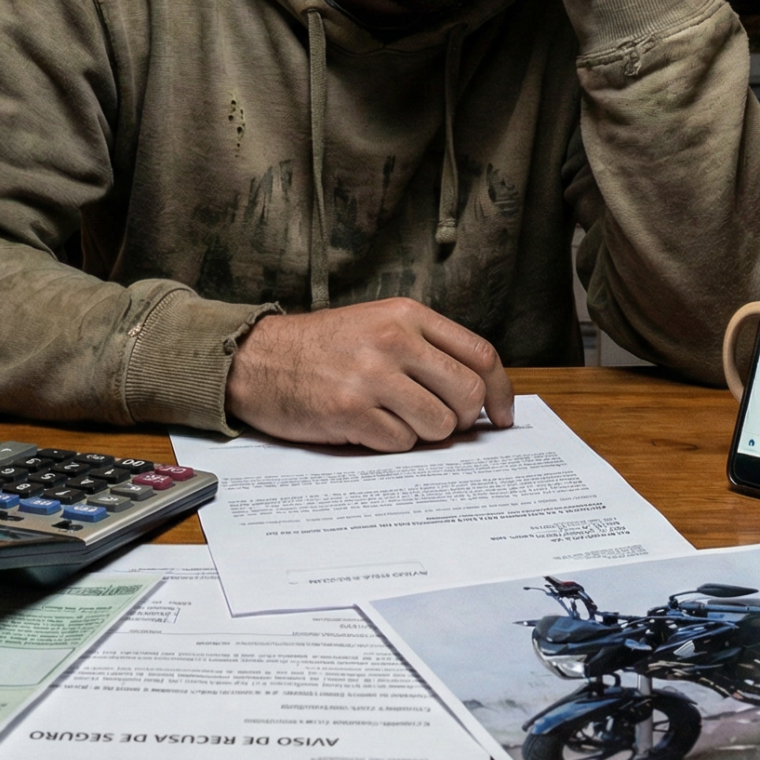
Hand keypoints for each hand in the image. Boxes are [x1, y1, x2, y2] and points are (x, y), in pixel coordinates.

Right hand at [226, 298, 515, 450]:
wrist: (258, 359)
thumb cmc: (322, 347)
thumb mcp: (378, 324)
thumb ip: (426, 348)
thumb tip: (479, 395)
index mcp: (407, 315)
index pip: (480, 355)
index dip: (500, 392)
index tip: (502, 416)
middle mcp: (393, 341)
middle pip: (466, 394)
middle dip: (462, 419)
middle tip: (442, 423)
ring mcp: (371, 377)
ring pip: (438, 426)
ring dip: (424, 433)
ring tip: (394, 419)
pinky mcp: (350, 411)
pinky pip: (401, 443)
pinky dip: (391, 443)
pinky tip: (367, 426)